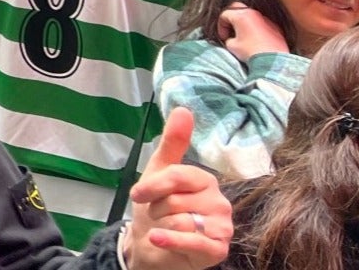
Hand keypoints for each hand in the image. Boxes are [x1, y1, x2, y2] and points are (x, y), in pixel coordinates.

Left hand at [123, 107, 232, 269]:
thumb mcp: (158, 173)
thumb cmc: (157, 209)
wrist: (152, 247)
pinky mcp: (218, 250)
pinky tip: (157, 238)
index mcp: (205, 181)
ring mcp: (222, 228)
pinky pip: (192, 241)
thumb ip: (172, 144)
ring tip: (165, 229)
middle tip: (160, 216)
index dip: (152, 186)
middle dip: (157, 210)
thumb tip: (184, 109)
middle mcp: (220, 203)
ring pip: (181, 220)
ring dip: (162, 226)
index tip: (138, 195)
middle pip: (175, 200)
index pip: (177, 176)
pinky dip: (170, 241)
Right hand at [218, 2, 289, 61]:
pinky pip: (262, 23)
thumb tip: (231, 38)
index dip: (221, 26)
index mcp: (240, 16)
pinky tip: (255, 39)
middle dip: (231, 18)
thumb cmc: (251, 52)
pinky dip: (256, 28)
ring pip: (250, 15)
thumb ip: (229, 38)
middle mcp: (253, 13)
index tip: (223, 37)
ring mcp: (265, 19)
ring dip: (244, 23)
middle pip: (236, 8)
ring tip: (243, 35)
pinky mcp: (275, 27)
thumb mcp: (232, 46)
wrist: (272, 61)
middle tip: (230, 30)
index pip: (224, 15)